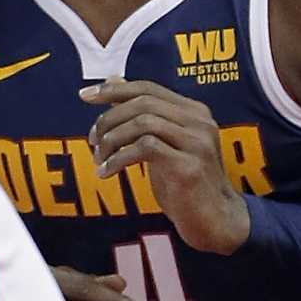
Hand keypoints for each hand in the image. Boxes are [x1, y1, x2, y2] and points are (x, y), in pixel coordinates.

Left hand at [80, 79, 249, 254]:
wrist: (215, 220)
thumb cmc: (185, 183)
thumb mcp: (163, 144)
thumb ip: (143, 116)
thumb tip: (114, 81)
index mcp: (194, 111)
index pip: (148, 88)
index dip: (114, 89)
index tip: (85, 95)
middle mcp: (199, 122)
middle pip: (143, 103)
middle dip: (109, 119)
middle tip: (93, 140)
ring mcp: (197, 143)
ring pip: (143, 123)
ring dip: (112, 140)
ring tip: (100, 159)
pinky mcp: (189, 167)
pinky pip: (145, 148)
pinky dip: (118, 159)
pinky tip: (107, 172)